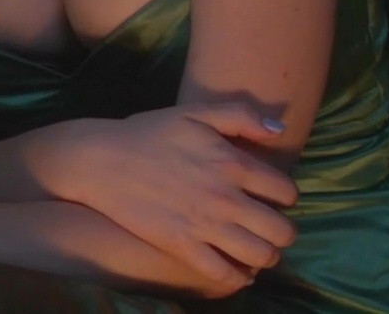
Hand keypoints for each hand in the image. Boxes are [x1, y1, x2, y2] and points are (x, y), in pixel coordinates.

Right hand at [57, 103, 300, 284]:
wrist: (101, 160)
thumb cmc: (148, 133)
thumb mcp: (195, 112)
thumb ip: (241, 115)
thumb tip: (280, 129)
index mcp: (233, 163)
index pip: (287, 192)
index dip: (284, 195)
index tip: (271, 196)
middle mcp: (227, 199)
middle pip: (283, 231)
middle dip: (282, 230)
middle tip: (267, 225)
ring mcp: (204, 226)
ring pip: (262, 257)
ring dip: (266, 255)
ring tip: (255, 247)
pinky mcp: (182, 246)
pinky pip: (225, 274)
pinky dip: (238, 277)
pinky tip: (235, 267)